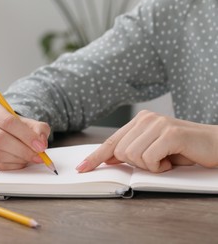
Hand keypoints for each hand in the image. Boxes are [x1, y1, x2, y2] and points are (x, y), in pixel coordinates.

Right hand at [0, 103, 50, 170]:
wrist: (2, 133)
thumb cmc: (14, 128)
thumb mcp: (29, 123)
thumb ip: (39, 129)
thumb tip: (41, 142)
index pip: (8, 122)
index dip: (26, 136)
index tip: (40, 146)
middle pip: (0, 139)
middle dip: (23, 150)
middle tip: (38, 156)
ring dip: (18, 159)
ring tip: (30, 158)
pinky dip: (11, 166)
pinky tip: (20, 162)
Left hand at [76, 110, 217, 172]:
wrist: (216, 145)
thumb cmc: (184, 149)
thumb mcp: (153, 150)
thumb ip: (132, 151)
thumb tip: (109, 159)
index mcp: (139, 121)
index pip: (111, 141)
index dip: (95, 157)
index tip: (82, 168)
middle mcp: (146, 119)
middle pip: (120, 152)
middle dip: (136, 164)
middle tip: (156, 161)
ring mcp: (158, 124)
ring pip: (132, 156)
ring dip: (149, 166)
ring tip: (165, 159)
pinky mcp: (170, 133)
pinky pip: (149, 158)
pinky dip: (159, 167)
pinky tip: (171, 161)